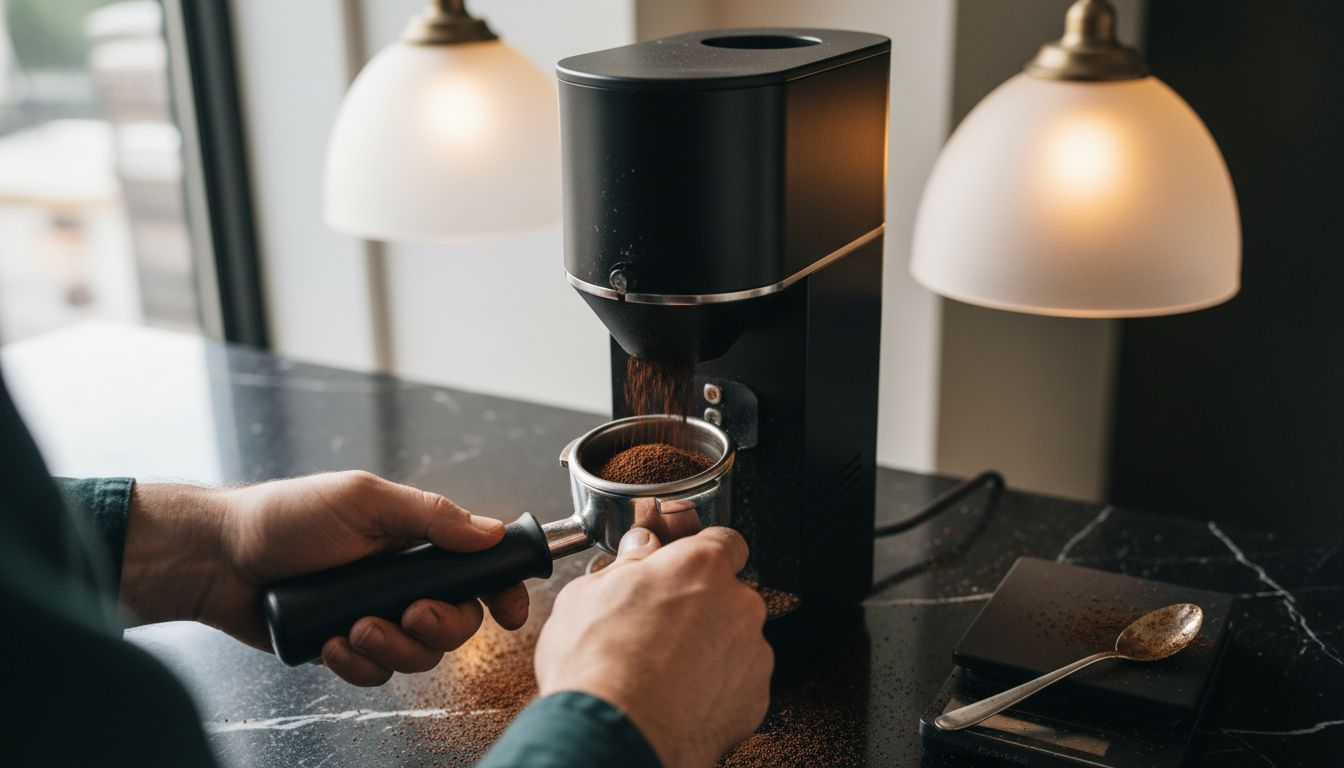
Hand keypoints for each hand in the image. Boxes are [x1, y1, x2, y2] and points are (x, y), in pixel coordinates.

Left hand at [120, 471, 528, 685]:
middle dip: (440, 626)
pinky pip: (374, 674)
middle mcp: (401, 582)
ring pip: (418, 655)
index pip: (477, 568)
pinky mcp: (345, 648)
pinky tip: (329, 643)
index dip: (502, 590)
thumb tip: (489, 531)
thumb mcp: (363, 500)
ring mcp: (375, 617)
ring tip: (353, 628)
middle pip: (457, 621)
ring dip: (392, 648)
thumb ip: (429, 515)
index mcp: (414, 542)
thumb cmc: (285, 516)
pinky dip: (356, 663)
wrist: (218, 558)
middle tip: (411, 615)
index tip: (510, 612)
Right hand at [534, 526, 771, 767]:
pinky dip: (715, 687)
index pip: (723, 540)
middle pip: (728, 594)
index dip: (700, 553)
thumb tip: (641, 550)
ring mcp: (752, 653)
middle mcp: (738, 604)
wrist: (614, 735)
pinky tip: (679, 696)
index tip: (683, 568)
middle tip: (658, 627)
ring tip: (664, 670)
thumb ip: (628, 563)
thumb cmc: (597, 666)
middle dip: (700, 606)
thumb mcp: (589, 593)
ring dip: (709, 648)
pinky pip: (738, 682)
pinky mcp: (755, 698)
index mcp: (701, 566)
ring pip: (734, 639)